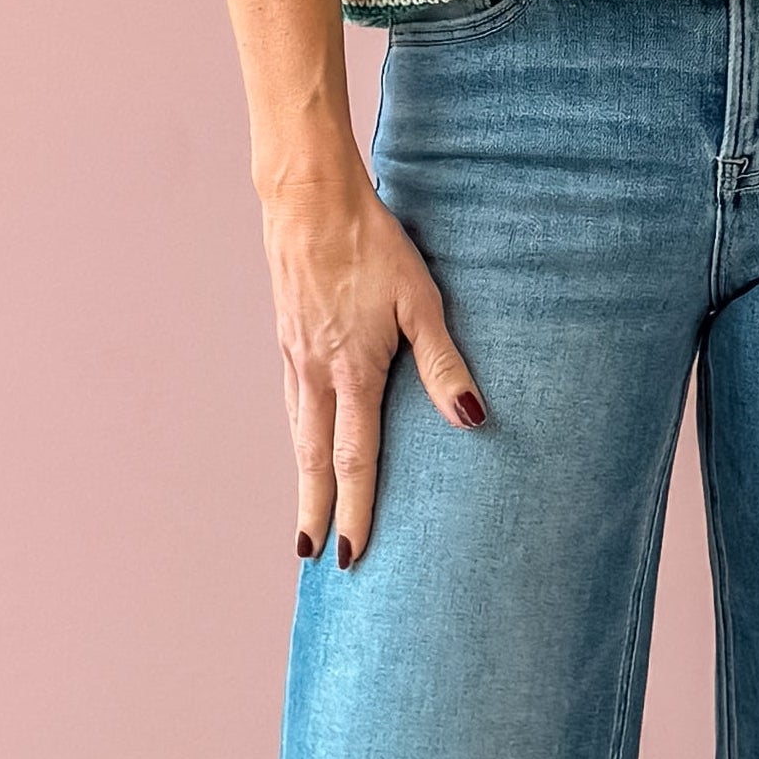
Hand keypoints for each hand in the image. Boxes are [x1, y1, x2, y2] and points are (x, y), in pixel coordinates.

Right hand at [259, 151, 486, 568]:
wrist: (308, 200)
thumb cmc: (371, 243)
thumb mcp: (419, 298)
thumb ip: (442, 361)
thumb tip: (471, 418)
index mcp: (351, 372)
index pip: (353, 460)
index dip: (354, 510)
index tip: (350, 554)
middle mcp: (314, 373)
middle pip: (313, 460)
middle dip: (316, 512)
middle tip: (313, 559)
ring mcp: (294, 356)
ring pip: (296, 432)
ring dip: (302, 479)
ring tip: (308, 515)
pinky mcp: (286, 338)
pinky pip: (291, 402)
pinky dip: (296, 436)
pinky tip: (303, 440)